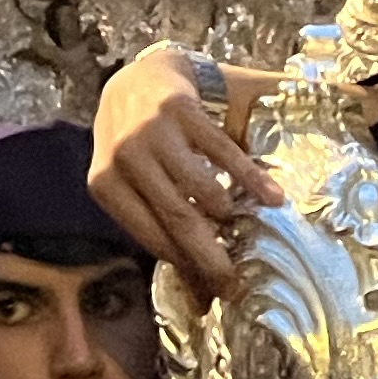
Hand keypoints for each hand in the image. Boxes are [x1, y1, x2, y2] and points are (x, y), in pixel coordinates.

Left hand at [89, 44, 276, 300]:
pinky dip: (251, 178)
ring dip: (230, 213)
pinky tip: (272, 196)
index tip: (218, 292)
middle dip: (212, 258)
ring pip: (202, 190)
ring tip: (249, 225)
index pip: (153, 238)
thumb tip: (200, 301)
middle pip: (178, 221)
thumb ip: (159, 229)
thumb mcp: (132, 184)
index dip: (187, 267)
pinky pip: (224, 153)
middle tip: (240, 285)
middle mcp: (124, 158)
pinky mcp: (180, 110)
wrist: (138, 77)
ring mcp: (152, 132)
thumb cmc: (138, 145)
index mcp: (105, 184)